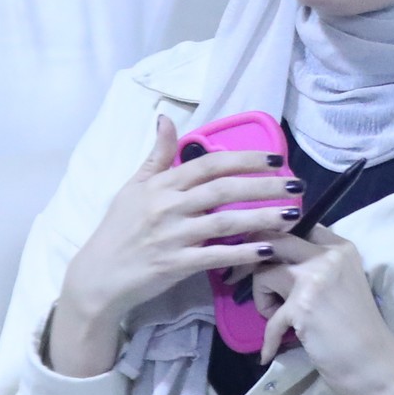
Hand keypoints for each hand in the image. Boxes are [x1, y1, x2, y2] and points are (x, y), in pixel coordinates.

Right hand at [44, 117, 298, 375]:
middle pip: (224, 190)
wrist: (97, 276)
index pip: (209, 164)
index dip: (244, 158)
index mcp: (161, 185)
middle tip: (296, 183)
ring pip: (225, 223)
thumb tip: (165, 118)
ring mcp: (173, 236)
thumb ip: (156, 156)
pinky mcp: (175, 265)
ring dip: (262, 218)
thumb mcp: (133, 187)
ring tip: (292, 215)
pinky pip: (215, 257)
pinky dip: (242, 253)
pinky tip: (267, 249)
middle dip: (263, 185)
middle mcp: (169, 206)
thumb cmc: (118, 230)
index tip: (275, 157)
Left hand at [252, 223, 393, 394]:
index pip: (297, 223)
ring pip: (263, 272)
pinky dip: (268, 338)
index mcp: (341, 247)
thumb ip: (314, 266)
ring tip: (276, 320)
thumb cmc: (357, 328)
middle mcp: (329, 255)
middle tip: (237, 278)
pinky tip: (270, 351)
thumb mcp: (340, 284)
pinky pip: (269, 315)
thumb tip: (270, 257)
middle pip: (273, 239)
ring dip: (261, 298)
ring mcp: (316, 278)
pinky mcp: (303, 305)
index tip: (259, 256)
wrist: (374, 364)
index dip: (271, 237)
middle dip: (249, 258)